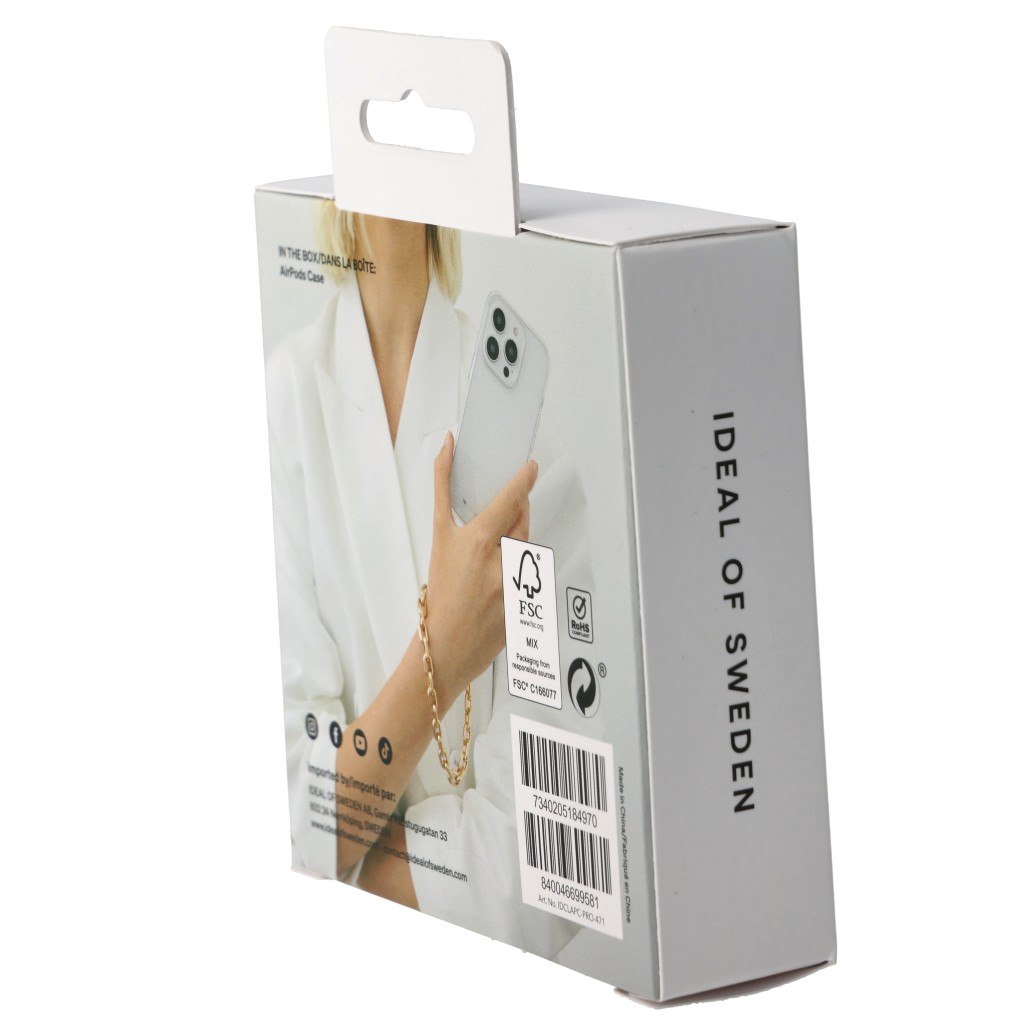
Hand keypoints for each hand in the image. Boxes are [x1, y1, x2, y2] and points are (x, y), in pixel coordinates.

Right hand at [425, 431, 536, 708]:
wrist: (445, 646)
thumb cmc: (440, 594)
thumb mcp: (439, 537)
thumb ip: (443, 488)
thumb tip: (447, 446)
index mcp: (480, 542)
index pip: (510, 502)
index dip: (522, 481)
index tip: (530, 468)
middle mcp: (502, 562)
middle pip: (523, 522)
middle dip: (516, 514)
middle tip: (501, 517)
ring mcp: (519, 584)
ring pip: (528, 548)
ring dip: (517, 545)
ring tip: (492, 560)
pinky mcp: (530, 603)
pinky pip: (534, 575)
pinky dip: (522, 572)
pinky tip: (501, 583)